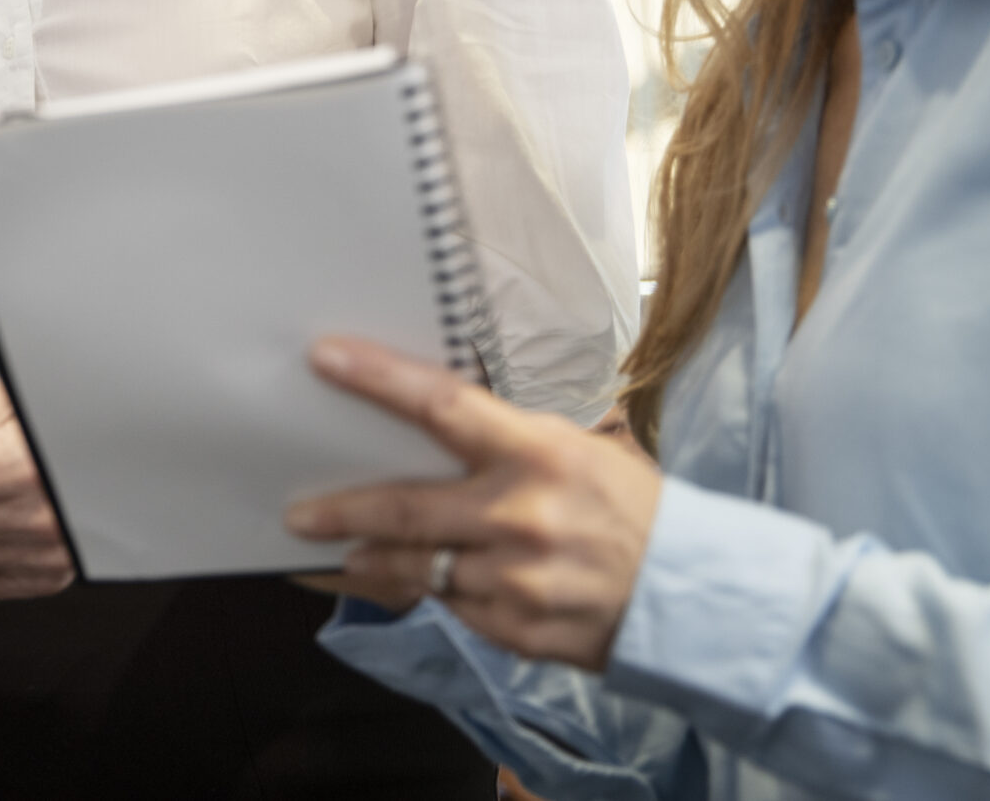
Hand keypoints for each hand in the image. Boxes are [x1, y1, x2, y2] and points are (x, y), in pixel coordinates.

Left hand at [281, 337, 662, 670]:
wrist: (692, 597)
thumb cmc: (627, 509)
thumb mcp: (573, 451)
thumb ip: (502, 441)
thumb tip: (427, 417)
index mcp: (536, 453)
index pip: (442, 405)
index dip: (377, 379)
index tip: (325, 358)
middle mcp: (518, 516)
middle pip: (403, 508)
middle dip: (340, 510)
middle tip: (297, 512)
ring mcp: (512, 580)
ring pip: (413, 567)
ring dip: (370, 559)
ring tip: (339, 549)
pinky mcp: (512, 630)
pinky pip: (445, 606)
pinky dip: (422, 592)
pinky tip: (403, 583)